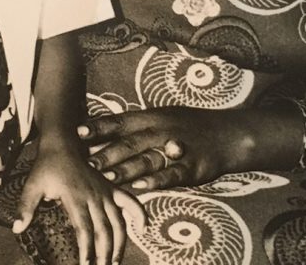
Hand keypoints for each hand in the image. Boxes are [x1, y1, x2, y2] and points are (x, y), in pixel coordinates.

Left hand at [12, 138, 145, 264]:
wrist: (62, 141)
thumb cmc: (47, 165)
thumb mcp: (32, 185)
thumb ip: (25, 206)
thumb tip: (17, 228)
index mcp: (76, 197)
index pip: (84, 230)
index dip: (87, 251)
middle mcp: (94, 196)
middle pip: (104, 230)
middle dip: (103, 254)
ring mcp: (105, 191)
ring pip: (118, 221)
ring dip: (119, 243)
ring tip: (114, 262)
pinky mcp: (110, 187)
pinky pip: (129, 200)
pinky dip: (139, 212)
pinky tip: (143, 227)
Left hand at [79, 107, 240, 190]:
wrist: (227, 134)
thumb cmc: (188, 125)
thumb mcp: (162, 117)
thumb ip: (134, 125)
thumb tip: (101, 131)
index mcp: (152, 117)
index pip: (120, 121)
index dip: (99, 126)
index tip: (78, 131)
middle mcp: (162, 131)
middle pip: (131, 142)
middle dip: (107, 152)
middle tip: (86, 162)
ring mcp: (177, 149)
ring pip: (148, 160)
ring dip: (127, 170)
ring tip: (107, 179)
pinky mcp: (191, 168)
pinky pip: (172, 175)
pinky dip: (156, 181)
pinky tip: (141, 188)